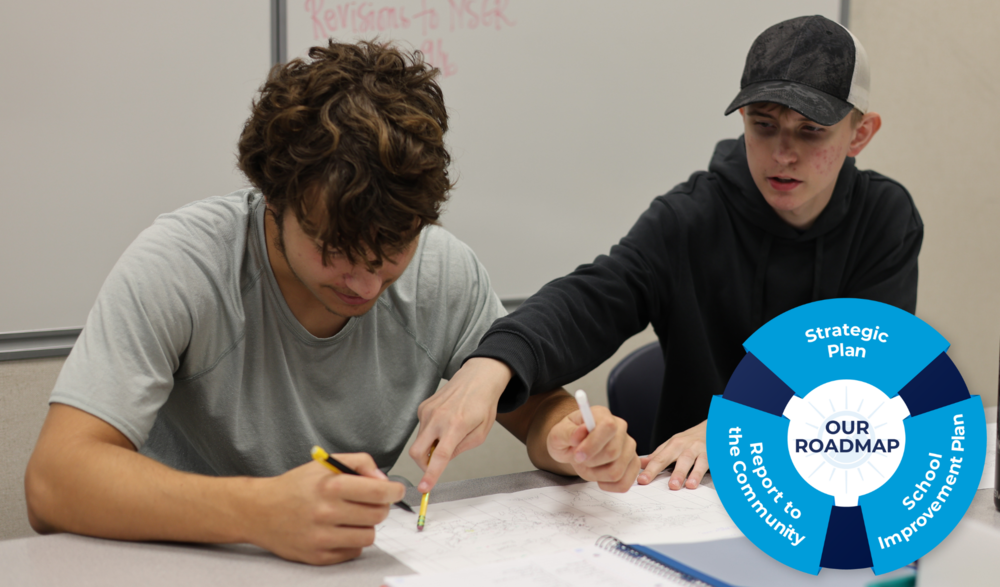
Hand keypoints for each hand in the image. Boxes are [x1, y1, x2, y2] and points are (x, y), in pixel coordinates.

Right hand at [249, 453, 404, 564]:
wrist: (260, 511)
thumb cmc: (296, 486)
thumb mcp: (325, 463)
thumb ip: (359, 463)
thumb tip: (383, 481)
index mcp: (331, 486)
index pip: (379, 491)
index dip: (394, 491)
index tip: (395, 490)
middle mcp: (326, 513)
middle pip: (378, 515)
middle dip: (380, 507)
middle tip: (370, 502)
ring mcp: (322, 538)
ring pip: (369, 536)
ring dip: (366, 525)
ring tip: (352, 517)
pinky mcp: (318, 556)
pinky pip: (353, 552)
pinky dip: (352, 542)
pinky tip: (339, 530)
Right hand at [411, 358, 512, 492]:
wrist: (478, 378)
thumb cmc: (483, 404)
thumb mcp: (481, 433)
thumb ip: (461, 449)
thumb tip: (442, 460)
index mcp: (456, 426)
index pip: (439, 456)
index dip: (430, 475)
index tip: (423, 488)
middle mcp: (438, 418)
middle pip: (416, 452)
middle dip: (422, 464)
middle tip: (435, 464)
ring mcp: (428, 411)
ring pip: (419, 441)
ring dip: (430, 445)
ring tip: (449, 434)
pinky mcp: (423, 407)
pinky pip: (422, 428)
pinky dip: (430, 433)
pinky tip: (444, 422)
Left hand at [546, 406, 639, 492]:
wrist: (574, 449)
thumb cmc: (567, 438)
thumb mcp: (558, 434)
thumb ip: (567, 432)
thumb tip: (581, 432)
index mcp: (602, 415)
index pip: (608, 427)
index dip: (593, 444)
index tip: (577, 455)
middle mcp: (620, 428)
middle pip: (613, 452)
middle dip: (590, 463)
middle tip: (578, 460)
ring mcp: (629, 446)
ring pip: (617, 470)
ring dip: (596, 475)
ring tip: (587, 467)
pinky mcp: (632, 463)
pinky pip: (625, 483)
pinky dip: (608, 486)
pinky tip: (598, 478)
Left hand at [638, 419, 707, 489]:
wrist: (711, 428)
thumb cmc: (689, 440)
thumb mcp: (672, 444)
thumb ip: (658, 455)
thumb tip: (641, 464)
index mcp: (673, 445)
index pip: (659, 459)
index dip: (650, 470)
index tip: (642, 480)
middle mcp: (686, 446)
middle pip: (678, 459)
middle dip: (674, 473)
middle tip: (669, 486)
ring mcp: (700, 450)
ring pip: (694, 461)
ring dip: (690, 473)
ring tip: (685, 485)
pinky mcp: (712, 454)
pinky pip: (709, 463)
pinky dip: (705, 472)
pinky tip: (698, 482)